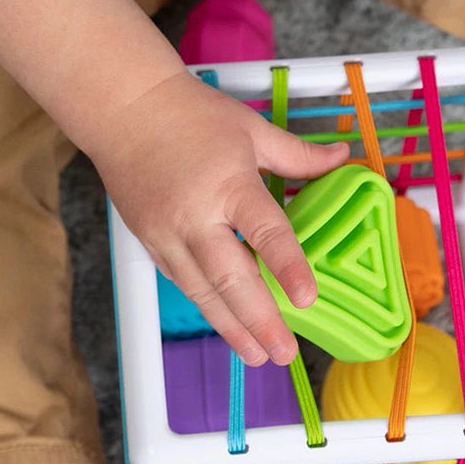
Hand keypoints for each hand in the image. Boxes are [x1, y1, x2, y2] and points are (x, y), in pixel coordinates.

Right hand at [94, 71, 348, 366]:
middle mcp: (195, 215)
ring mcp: (167, 233)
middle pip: (230, 277)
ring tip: (257, 355)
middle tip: (283, 352)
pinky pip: (182, 281)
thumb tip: (342, 159)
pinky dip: (206, 305)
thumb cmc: (190, 114)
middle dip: (258, 320)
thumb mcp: (251, 129)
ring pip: (202, 291)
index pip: (265, 231)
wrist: (123, 108)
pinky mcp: (149, 241)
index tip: (306, 299)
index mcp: (228, 183)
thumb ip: (297, 155)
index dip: (287, 267)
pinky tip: (226, 324)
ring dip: (231, 327)